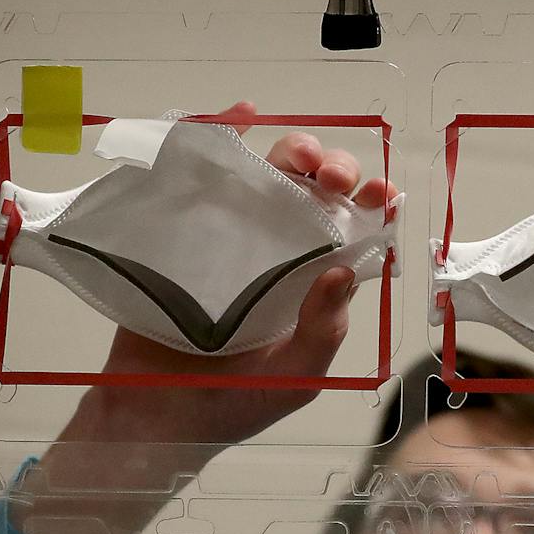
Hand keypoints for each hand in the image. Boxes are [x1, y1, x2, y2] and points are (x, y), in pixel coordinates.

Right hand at [80, 100, 398, 448]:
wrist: (153, 416)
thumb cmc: (233, 402)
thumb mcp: (296, 376)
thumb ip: (323, 331)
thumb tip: (345, 274)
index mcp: (315, 284)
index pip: (353, 232)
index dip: (370, 205)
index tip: (379, 194)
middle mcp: (281, 252)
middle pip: (316, 191)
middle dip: (334, 170)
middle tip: (332, 179)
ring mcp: (234, 236)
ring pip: (270, 174)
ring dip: (290, 150)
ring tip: (297, 157)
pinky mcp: (186, 228)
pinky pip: (205, 173)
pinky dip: (219, 136)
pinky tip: (235, 117)